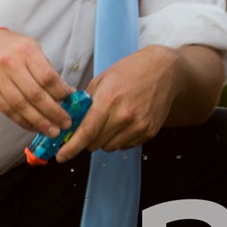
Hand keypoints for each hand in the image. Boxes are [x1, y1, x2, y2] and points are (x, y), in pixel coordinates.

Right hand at [0, 28, 74, 136]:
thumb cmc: (12, 48)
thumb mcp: (32, 49)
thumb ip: (48, 71)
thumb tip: (67, 94)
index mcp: (25, 51)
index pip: (47, 78)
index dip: (60, 93)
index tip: (69, 102)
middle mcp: (8, 63)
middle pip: (34, 94)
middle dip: (53, 112)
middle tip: (65, 123)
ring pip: (20, 106)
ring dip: (39, 121)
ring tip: (52, 130)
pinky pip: (7, 110)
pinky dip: (22, 121)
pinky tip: (34, 126)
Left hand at [53, 46, 177, 161]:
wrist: (164, 70)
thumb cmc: (131, 71)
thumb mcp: (102, 79)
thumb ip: (85, 101)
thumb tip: (71, 118)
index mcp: (109, 100)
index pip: (87, 131)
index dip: (72, 146)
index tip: (61, 156)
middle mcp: (125, 116)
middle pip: (96, 143)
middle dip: (86, 139)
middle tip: (87, 127)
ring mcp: (139, 126)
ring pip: (110, 147)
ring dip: (103, 140)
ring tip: (108, 121)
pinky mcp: (149, 132)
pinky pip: (125, 145)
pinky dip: (118, 139)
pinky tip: (122, 123)